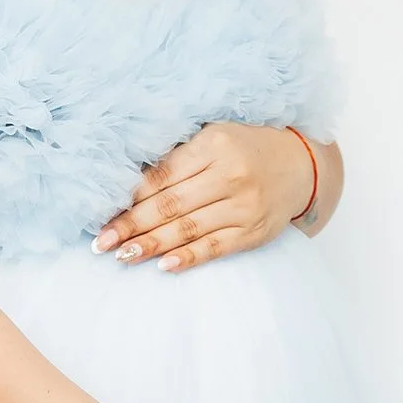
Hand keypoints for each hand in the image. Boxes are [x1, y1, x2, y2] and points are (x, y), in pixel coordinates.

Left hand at [94, 123, 317, 271]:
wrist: (300, 166)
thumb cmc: (245, 148)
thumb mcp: (214, 137)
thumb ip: (178, 157)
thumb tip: (128, 185)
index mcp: (214, 145)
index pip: (163, 176)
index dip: (130, 197)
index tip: (103, 213)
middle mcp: (231, 175)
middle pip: (171, 205)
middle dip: (132, 225)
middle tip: (102, 242)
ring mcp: (244, 206)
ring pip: (189, 229)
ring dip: (151, 245)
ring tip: (123, 255)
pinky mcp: (254, 232)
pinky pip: (215, 248)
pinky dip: (188, 258)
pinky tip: (163, 265)